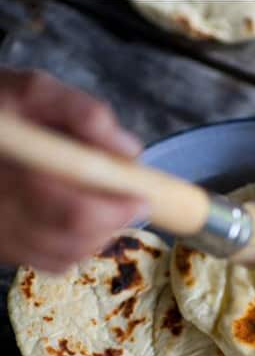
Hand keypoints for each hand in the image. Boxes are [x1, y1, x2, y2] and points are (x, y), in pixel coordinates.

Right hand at [0, 70, 144, 272]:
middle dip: (112, 222)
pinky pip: (51, 262)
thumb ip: (82, 113)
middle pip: (74, 239)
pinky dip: (76, 246)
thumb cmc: (2, 108)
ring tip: (104, 205)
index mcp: (12, 169)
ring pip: (65, 256)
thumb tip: (128, 151)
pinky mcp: (2, 247)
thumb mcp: (35, 92)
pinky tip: (79, 220)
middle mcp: (0, 208)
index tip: (140, 198)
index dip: (115, 211)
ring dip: (97, 235)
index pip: (75, 212)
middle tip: (129, 202)